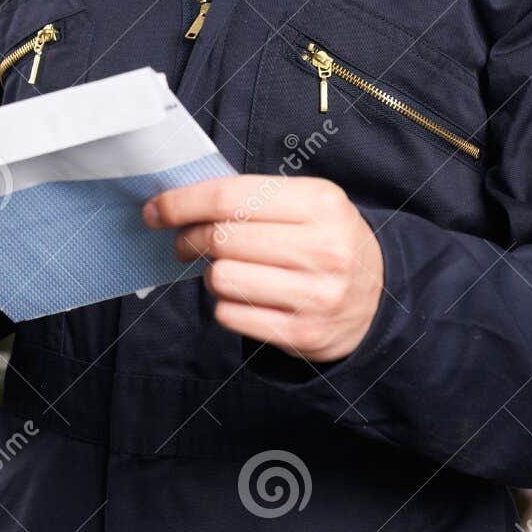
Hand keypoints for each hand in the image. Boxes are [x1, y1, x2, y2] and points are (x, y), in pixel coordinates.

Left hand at [141, 174, 384, 362]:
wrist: (376, 296)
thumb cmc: (323, 239)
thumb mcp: (306, 203)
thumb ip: (250, 198)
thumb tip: (175, 204)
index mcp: (320, 203)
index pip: (230, 197)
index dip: (182, 202)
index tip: (155, 209)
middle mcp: (323, 248)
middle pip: (222, 237)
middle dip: (188, 238)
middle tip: (183, 242)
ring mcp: (316, 295)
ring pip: (222, 278)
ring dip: (211, 273)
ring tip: (224, 269)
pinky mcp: (303, 334)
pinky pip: (231, 315)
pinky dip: (225, 304)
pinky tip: (243, 296)